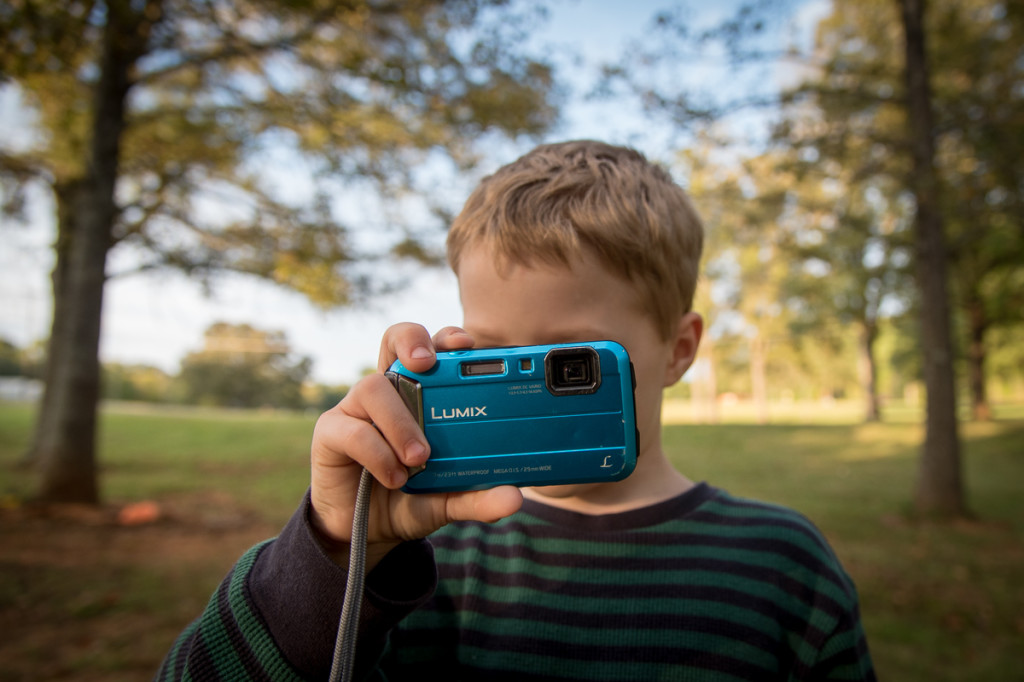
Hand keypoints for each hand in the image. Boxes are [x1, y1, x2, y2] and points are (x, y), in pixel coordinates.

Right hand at [309, 323, 522, 568]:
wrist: (366, 533)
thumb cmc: (410, 500)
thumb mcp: (450, 500)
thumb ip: (478, 496)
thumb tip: (513, 498)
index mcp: (421, 395)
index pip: (434, 350)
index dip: (446, 338)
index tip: (466, 344)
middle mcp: (390, 392)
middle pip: (395, 340)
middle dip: (412, 341)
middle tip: (428, 364)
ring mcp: (357, 409)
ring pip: (373, 388)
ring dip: (400, 422)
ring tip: (419, 458)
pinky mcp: (331, 432)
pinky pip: (354, 430)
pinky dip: (378, 453)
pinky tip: (395, 477)